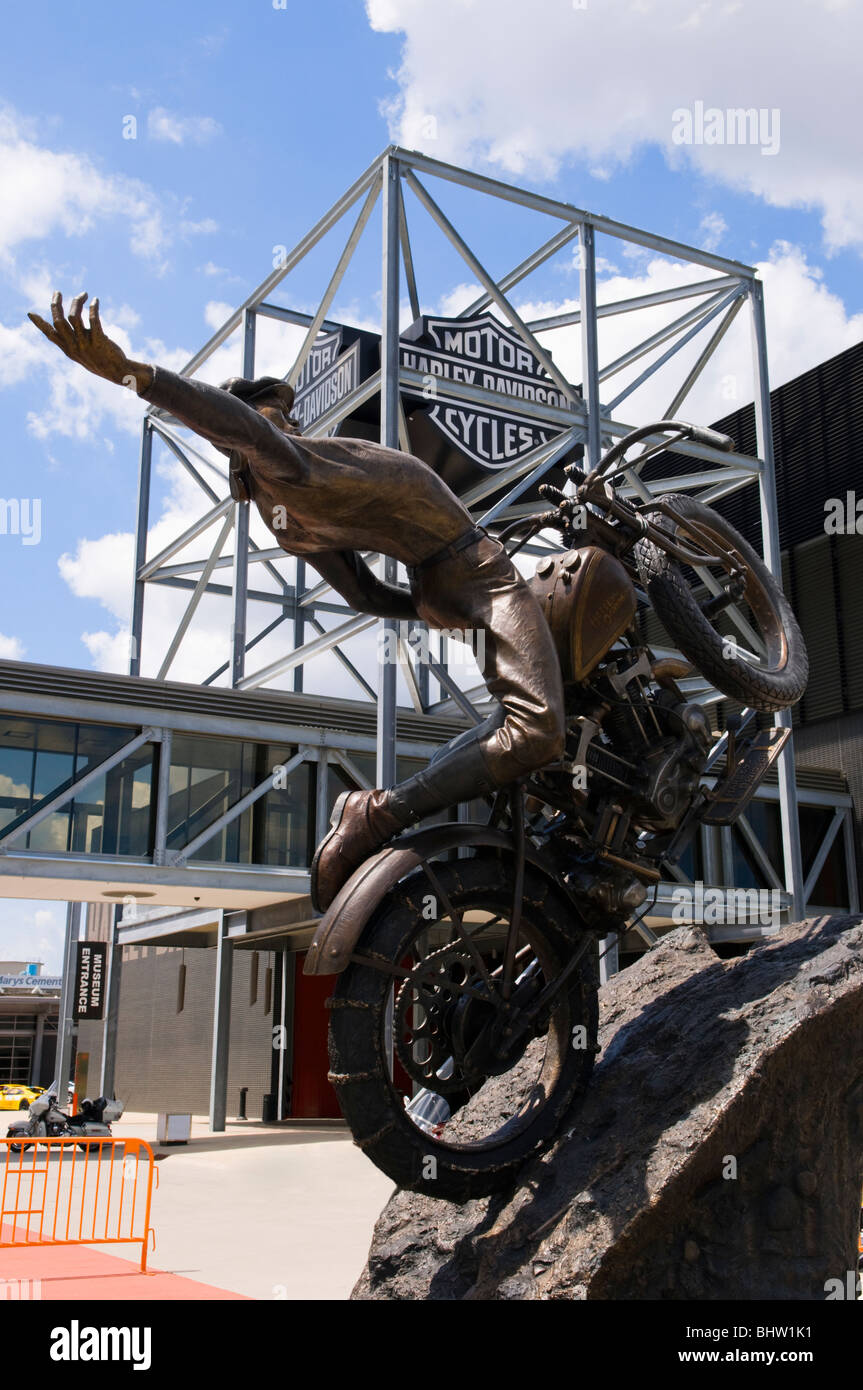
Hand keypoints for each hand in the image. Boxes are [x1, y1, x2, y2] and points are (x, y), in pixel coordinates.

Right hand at [28, 291, 151, 391]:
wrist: (118, 373)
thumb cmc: (100, 361)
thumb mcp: (81, 354)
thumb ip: (71, 340)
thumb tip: (65, 323)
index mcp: (68, 349)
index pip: (50, 335)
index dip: (39, 324)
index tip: (30, 313)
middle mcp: (74, 346)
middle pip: (59, 321)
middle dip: (56, 305)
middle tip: (58, 292)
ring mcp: (86, 344)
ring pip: (75, 317)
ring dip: (77, 302)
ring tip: (84, 294)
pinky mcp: (100, 341)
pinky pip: (93, 320)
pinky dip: (93, 308)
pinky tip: (95, 301)